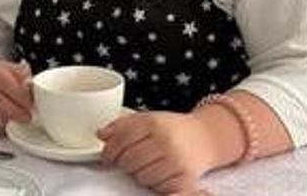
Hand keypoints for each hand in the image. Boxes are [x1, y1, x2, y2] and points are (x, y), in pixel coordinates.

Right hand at [0, 50, 32, 132]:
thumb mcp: (2, 65)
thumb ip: (18, 74)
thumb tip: (30, 84)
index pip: (6, 82)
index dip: (20, 95)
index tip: (31, 102)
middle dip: (15, 110)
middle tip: (27, 116)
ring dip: (6, 118)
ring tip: (18, 120)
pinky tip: (4, 124)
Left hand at [99, 111, 218, 193]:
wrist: (206, 137)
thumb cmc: (174, 129)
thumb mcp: (149, 118)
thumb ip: (122, 125)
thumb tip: (100, 134)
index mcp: (154, 122)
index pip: (121, 139)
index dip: (109, 151)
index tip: (107, 156)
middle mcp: (165, 140)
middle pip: (128, 161)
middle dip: (125, 163)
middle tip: (132, 160)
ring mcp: (175, 160)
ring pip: (140, 177)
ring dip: (140, 173)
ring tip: (150, 164)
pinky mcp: (184, 177)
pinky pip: (156, 187)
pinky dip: (155, 182)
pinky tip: (161, 171)